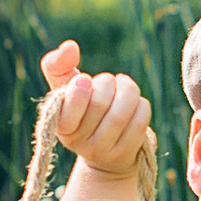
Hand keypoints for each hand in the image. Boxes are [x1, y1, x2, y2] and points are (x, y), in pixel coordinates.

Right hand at [41, 38, 153, 182]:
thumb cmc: (85, 111)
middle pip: (99, 103)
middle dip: (108, 83)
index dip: (80, 90)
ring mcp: (102, 151)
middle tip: (110, 82)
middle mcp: (78, 143)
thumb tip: (69, 46)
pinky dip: (141, 105)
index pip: (68, 107)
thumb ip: (59, 65)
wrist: (105, 153)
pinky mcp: (125, 154)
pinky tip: (136, 104)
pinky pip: (140, 121)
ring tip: (125, 86)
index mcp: (60, 125)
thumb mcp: (67, 89)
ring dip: (128, 90)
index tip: (85, 81)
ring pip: (121, 113)